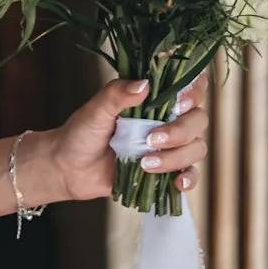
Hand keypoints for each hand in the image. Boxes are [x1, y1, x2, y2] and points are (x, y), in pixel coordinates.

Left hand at [31, 78, 206, 203]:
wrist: (69, 168)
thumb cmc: (81, 133)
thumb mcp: (95, 110)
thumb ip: (117, 94)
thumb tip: (144, 85)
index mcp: (153, 99)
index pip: (190, 87)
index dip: (194, 93)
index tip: (178, 103)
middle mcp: (167, 120)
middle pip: (198, 120)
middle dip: (180, 131)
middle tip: (151, 139)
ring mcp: (169, 147)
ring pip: (196, 148)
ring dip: (176, 157)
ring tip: (145, 164)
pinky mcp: (166, 171)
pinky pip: (190, 174)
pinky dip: (189, 179)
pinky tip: (177, 183)